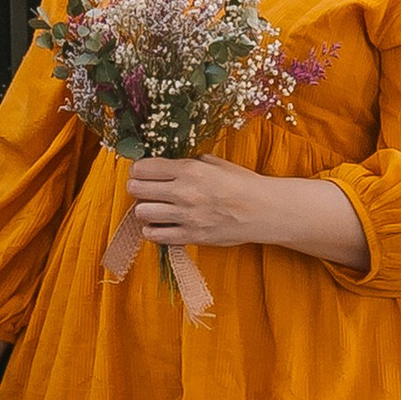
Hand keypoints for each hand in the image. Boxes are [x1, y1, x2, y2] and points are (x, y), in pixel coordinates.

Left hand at [126, 156, 369, 268]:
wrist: (263, 210)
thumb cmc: (242, 183)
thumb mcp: (215, 163)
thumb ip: (190, 163)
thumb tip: (168, 164)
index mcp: (189, 170)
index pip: (144, 168)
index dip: (138, 169)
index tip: (141, 172)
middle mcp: (184, 192)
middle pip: (137, 189)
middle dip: (137, 188)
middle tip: (142, 189)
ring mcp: (186, 216)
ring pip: (142, 212)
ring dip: (144, 209)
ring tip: (154, 208)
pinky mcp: (191, 236)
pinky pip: (156, 235)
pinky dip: (153, 230)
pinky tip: (160, 225)